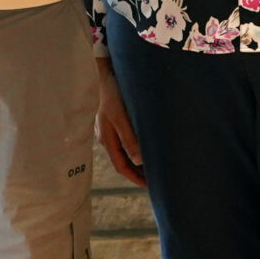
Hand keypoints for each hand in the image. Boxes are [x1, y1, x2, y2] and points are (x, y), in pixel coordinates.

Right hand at [93, 56, 144, 186]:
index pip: (121, 166)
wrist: (104, 73)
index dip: (135, 178)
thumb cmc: (112, 93)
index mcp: (106, 138)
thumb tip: (138, 161)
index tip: (150, 186)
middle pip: (122, 161)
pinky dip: (135, 148)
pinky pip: (125, 140)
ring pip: (124, 151)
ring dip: (137, 161)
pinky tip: (146, 146)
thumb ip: (129, 139)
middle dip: (137, 172)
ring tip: (153, 167)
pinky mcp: (113, 120)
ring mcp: (109, 129)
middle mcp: (106, 137)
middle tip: (154, 181)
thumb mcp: (121, 117)